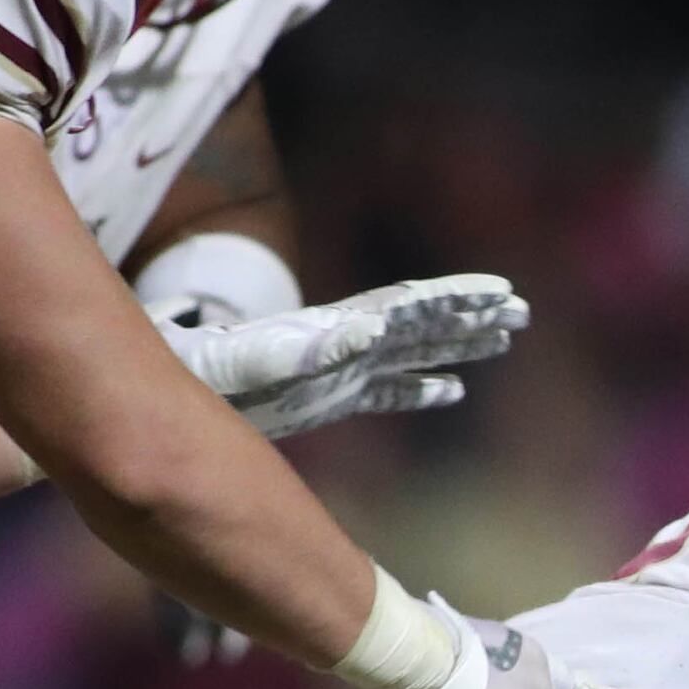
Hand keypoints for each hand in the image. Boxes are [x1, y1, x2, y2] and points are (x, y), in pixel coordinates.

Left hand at [156, 273, 529, 440]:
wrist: (167, 388)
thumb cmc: (206, 374)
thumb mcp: (257, 359)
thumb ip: (311, 348)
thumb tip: (370, 332)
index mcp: (337, 328)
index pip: (408, 308)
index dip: (455, 299)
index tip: (501, 291)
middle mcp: (345, 342)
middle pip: (420, 323)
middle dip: (470, 315)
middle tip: (521, 310)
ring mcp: (338, 368)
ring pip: (412, 351)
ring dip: (456, 345)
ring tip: (503, 338)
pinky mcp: (325, 397)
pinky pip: (386, 391)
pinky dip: (420, 390)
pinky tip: (450, 391)